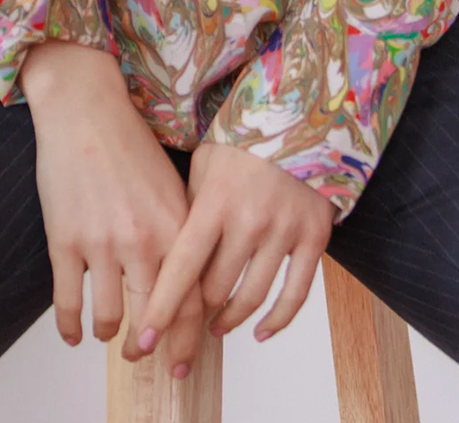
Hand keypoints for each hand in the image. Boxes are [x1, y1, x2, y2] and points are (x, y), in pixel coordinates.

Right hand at [19, 41, 207, 376]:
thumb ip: (181, 233)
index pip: (192, 301)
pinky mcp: (65, 241)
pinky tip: (72, 333)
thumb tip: (190, 284)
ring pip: (109, 319)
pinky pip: (67, 303)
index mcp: (175, 226)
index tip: (183, 363)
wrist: (85, 108)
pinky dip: (70, 327)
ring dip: (108, 334)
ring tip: (107, 333)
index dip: (187, 340)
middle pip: (152, 319)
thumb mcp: (171, 185)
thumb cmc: (129, 143)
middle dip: (147, 349)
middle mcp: (142, 240)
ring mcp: (101, 243)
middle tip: (142, 357)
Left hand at [128, 141, 333, 358]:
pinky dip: (277, 321)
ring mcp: (284, 231)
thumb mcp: (204, 166)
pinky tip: (260, 332)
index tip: (143, 342)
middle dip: (196, 314)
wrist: (300, 116)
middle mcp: (249, 221)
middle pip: (216, 289)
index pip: (181, 269)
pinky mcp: (314, 237)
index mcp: (215, 202)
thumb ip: (189, 212)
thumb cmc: (243, 143)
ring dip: (230, 321)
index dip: (161, 310)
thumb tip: (168, 260)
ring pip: (252, 297)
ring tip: (216, 328)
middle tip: (183, 325)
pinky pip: (296, 294)